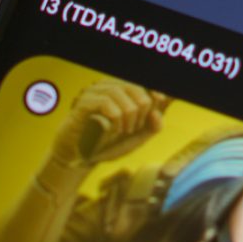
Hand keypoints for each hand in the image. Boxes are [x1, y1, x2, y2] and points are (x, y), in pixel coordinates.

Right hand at [51, 80, 169, 166]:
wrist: (81, 158)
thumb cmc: (109, 143)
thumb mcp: (137, 138)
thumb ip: (153, 127)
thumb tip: (157, 113)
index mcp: (120, 89)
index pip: (141, 83)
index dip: (154, 91)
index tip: (161, 101)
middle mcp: (107, 85)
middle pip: (135, 86)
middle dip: (141, 110)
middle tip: (133, 128)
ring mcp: (94, 92)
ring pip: (121, 92)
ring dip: (128, 116)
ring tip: (123, 131)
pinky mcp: (83, 103)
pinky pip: (106, 103)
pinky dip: (115, 119)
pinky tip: (112, 131)